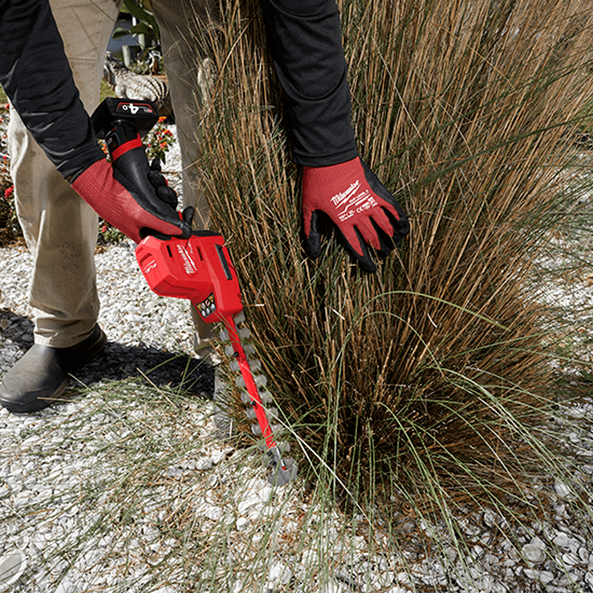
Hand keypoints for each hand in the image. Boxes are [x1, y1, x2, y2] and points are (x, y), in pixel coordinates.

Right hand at [71, 157, 191, 242]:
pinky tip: (153, 168)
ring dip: (160, 183)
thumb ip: (165, 224)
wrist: (96, 176)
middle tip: (161, 191)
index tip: (188, 212)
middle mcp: (146, 218)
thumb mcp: (142, 214)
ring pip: (164, 194)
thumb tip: (186, 233)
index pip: (170, 233)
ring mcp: (143, 202)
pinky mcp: (141, 187)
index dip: (181, 225)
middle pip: (170, 210)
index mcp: (145, 231)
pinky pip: (156, 181)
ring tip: (151, 177)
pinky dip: (156, 173)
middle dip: (167, 197)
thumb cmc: (114, 200)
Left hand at [302, 157, 408, 271]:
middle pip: (373, 238)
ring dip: (390, 238)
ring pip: (385, 226)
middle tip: (383, 255)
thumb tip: (313, 255)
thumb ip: (312, 232)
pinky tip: (403, 228)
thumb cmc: (317, 182)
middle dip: (379, 250)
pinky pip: (392, 207)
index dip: (365, 260)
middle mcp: (359, 215)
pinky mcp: (377, 190)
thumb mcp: (309, 208)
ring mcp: (370, 202)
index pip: (356, 247)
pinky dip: (400, 219)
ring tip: (393, 246)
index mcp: (342, 221)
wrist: (329, 157)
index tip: (371, 269)